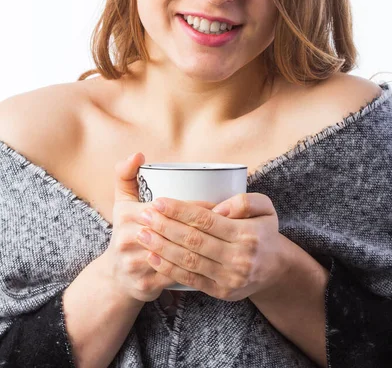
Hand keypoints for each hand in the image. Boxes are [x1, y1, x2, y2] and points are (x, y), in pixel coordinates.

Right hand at [102, 152, 216, 302]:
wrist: (115, 278)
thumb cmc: (126, 232)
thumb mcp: (121, 202)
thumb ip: (126, 174)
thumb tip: (137, 155)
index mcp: (127, 216)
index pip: (169, 207)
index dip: (196, 206)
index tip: (219, 205)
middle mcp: (129, 239)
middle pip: (174, 230)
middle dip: (204, 226)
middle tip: (228, 222)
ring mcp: (136, 264)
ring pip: (177, 254)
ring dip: (203, 248)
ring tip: (225, 240)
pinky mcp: (145, 285)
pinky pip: (175, 276)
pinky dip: (196, 269)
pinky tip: (213, 262)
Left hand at [135, 192, 286, 300]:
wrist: (277, 268)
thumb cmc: (264, 231)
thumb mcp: (266, 208)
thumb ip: (245, 201)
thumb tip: (218, 208)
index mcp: (246, 233)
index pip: (206, 220)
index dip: (180, 211)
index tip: (159, 202)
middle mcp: (237, 257)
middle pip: (193, 241)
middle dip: (165, 227)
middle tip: (144, 215)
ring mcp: (228, 278)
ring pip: (189, 261)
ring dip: (162, 248)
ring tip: (143, 234)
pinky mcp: (221, 292)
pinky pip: (191, 279)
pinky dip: (169, 268)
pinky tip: (153, 256)